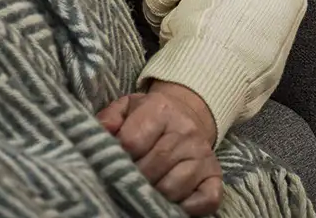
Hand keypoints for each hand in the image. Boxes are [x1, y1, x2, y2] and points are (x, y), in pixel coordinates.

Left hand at [97, 82, 221, 214]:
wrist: (188, 115)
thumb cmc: (150, 117)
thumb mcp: (128, 107)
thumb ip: (110, 118)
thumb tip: (100, 132)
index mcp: (161, 109)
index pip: (132, 142)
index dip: (117, 158)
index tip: (111, 163)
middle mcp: (186, 130)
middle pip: (151, 168)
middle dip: (133, 180)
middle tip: (124, 182)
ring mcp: (202, 154)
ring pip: (172, 188)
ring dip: (154, 195)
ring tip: (144, 190)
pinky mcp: (214, 175)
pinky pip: (205, 200)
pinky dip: (187, 208)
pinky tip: (170, 203)